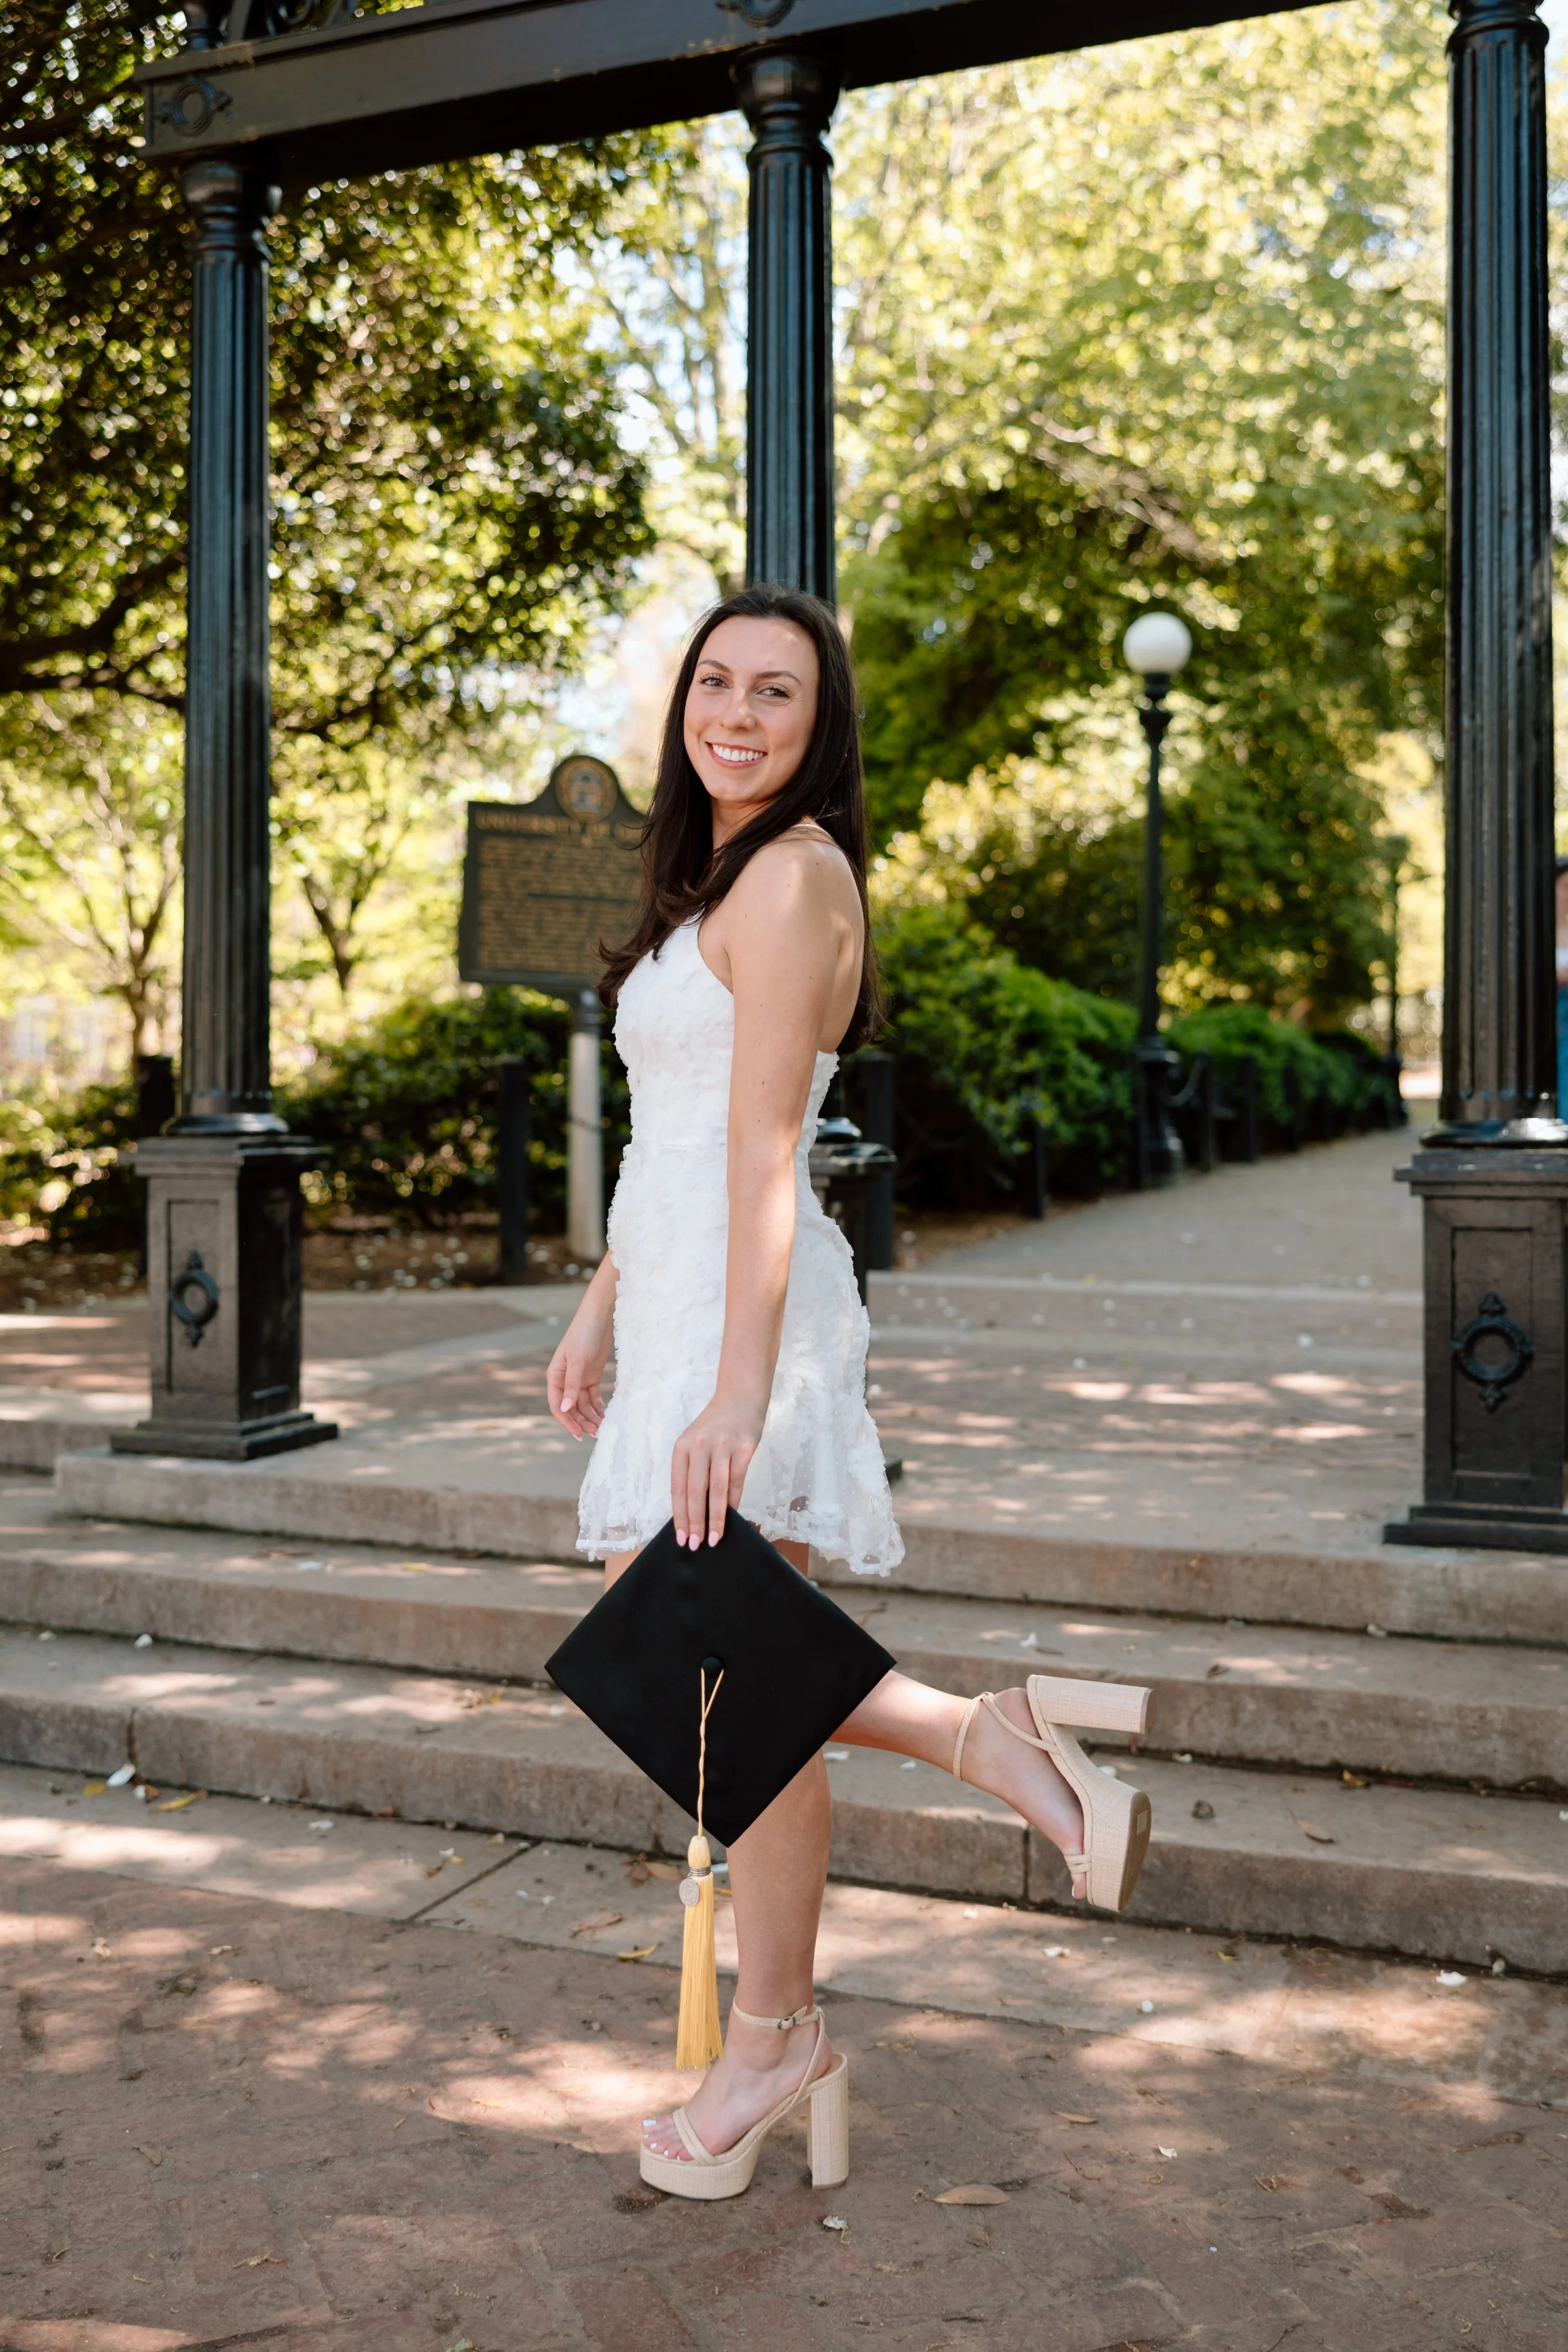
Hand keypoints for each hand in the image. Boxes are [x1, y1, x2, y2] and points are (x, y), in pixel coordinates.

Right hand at [547, 1288, 613, 1438]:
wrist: (600, 1316)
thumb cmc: (583, 1334)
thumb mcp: (577, 1361)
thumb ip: (572, 1385)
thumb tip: (564, 1408)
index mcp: (555, 1376)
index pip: (557, 1406)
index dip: (567, 1422)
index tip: (579, 1435)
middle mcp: (565, 1380)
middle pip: (571, 1408)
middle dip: (582, 1422)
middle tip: (597, 1434)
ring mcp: (579, 1378)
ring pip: (583, 1405)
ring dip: (592, 1417)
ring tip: (603, 1428)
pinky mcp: (592, 1376)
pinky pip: (593, 1398)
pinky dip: (598, 1408)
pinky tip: (606, 1416)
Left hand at [671, 1391, 766, 1547]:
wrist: (741, 1397)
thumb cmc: (716, 1426)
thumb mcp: (695, 1443)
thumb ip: (692, 1472)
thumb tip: (693, 1512)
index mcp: (682, 1447)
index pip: (677, 1488)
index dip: (679, 1515)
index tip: (681, 1537)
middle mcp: (699, 1446)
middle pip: (695, 1492)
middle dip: (695, 1522)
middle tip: (695, 1544)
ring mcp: (722, 1446)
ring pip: (717, 1490)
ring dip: (715, 1518)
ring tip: (714, 1539)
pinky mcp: (744, 1448)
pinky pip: (737, 1482)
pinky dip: (734, 1503)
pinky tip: (732, 1518)